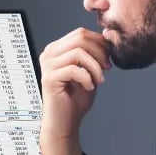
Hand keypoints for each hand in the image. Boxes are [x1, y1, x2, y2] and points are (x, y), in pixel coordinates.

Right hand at [38, 28, 110, 154]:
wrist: (65, 121)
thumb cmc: (75, 98)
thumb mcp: (88, 71)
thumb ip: (93, 54)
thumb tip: (106, 37)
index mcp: (57, 50)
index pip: (81, 33)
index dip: (100, 44)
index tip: (108, 60)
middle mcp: (49, 54)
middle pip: (80, 39)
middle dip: (99, 53)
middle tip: (106, 69)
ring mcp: (47, 66)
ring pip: (79, 52)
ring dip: (94, 67)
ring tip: (99, 80)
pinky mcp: (49, 78)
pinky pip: (74, 69)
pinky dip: (87, 78)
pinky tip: (89, 87)